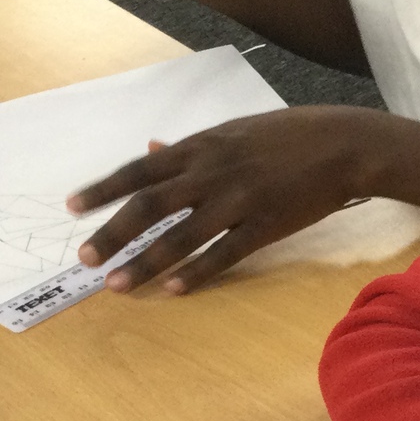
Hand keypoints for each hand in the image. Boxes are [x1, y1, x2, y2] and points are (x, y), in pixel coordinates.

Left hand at [69, 107, 382, 292]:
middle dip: (113, 233)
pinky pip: (225, 252)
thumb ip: (192, 147)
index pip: (139, 170)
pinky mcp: (267, 225)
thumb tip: (152, 149)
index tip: (74, 208)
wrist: (343, 145)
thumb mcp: (233, 132)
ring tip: (118, 284)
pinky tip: (174, 288)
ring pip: (181, 235)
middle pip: (149, 205)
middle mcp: (211, 173)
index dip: (104, 189)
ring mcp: (239, 200)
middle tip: (85, 259)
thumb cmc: (290, 136)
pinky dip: (197, 271)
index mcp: (201, 147)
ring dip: (145, 262)